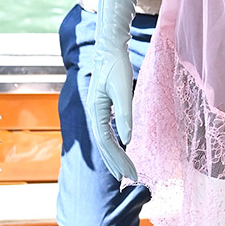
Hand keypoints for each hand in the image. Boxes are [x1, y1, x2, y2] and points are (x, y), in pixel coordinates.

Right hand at [87, 50, 137, 180]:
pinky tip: (120, 149)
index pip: (106, 142)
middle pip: (104, 145)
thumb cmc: (117, 65)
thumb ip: (125, 114)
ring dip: (114, 156)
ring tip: (124, 171)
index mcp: (96, 111)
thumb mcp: (123, 89)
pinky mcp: (103, 106)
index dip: (118, 159)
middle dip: (117, 163)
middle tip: (130, 178)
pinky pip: (107, 131)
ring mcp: (97, 110)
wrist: (109, 47)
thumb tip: (127, 139)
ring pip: (104, 139)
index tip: (130, 173)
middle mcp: (94, 113)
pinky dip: (114, 144)